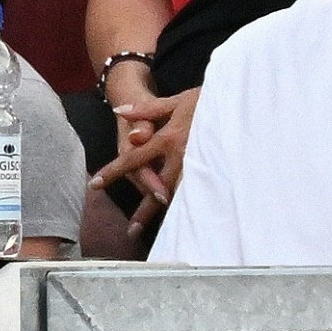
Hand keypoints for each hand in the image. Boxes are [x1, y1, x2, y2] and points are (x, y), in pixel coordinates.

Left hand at [88, 87, 200, 233]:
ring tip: (158, 231)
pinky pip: (198, 190)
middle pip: (156, 187)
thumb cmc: (204, 99)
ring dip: (166, 212)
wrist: (236, 100)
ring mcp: (199, 164)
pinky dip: (189, 204)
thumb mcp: (174, 101)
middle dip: (144, 210)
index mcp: (167, 138)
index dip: (114, 171)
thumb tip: (120, 111)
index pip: (134, 158)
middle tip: (131, 230)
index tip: (95, 185)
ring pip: (178, 194)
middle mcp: (181, 155)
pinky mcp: (214, 168)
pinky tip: (186, 218)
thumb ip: (145, 110)